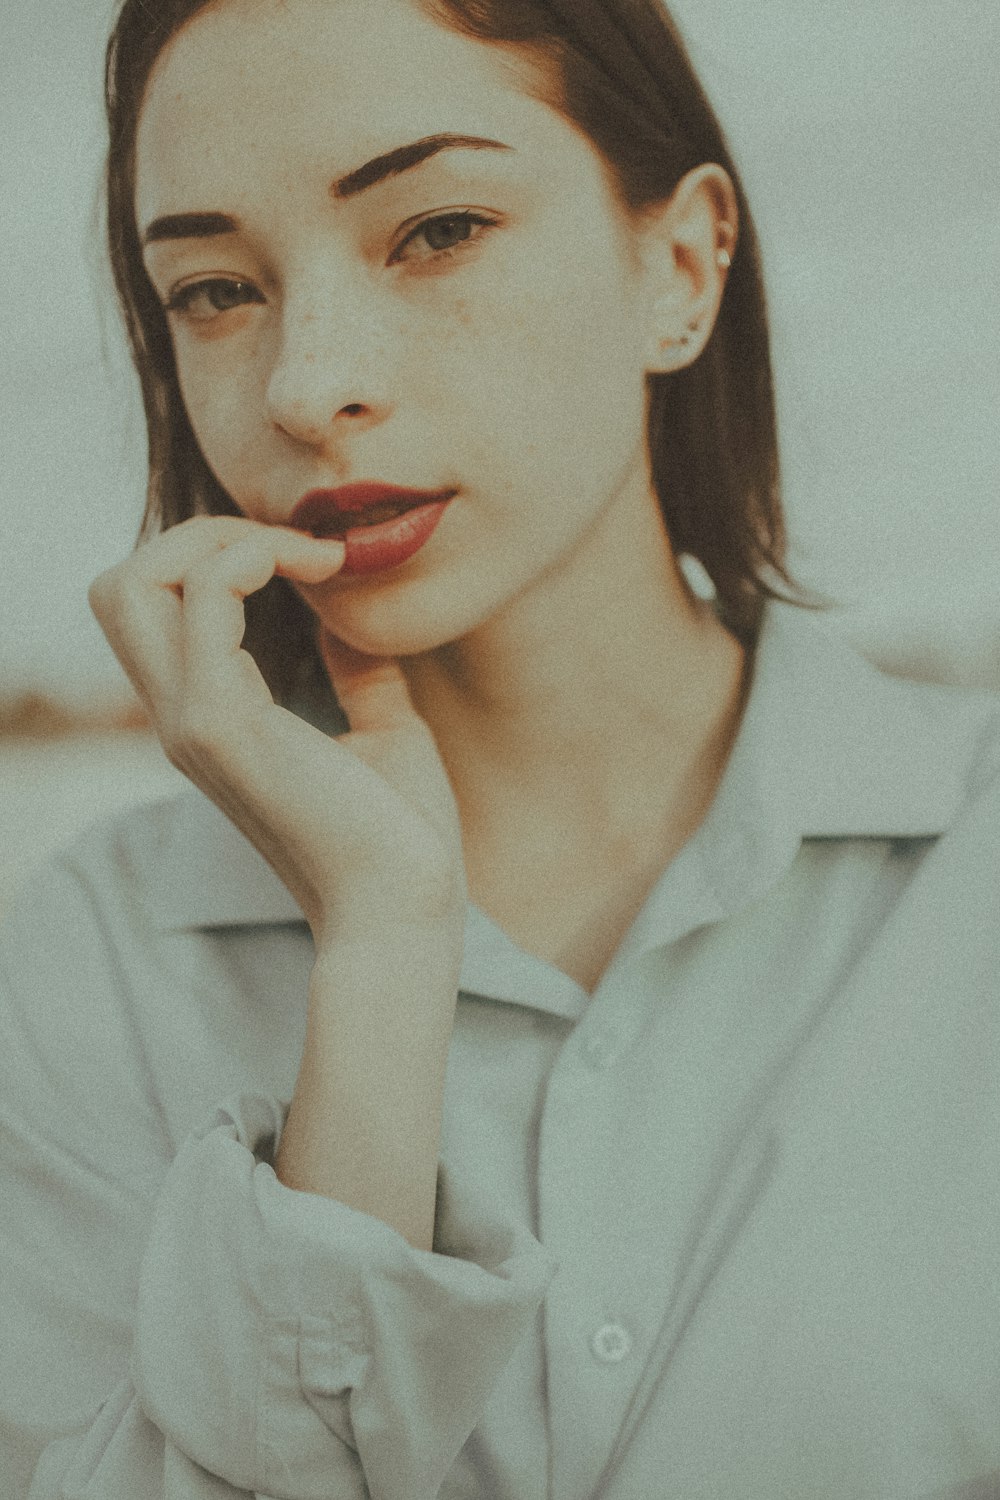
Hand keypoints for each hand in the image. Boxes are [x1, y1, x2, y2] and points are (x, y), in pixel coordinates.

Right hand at [88, 517, 467, 947]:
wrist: (408, 908)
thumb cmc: (402, 836)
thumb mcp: (385, 731)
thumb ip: (357, 673)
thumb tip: (351, 623)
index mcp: (211, 719)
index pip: (153, 608)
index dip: (216, 556)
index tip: (312, 561)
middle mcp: (181, 718)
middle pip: (119, 587)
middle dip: (199, 534)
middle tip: (296, 549)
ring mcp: (192, 722)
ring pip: (133, 582)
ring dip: (223, 538)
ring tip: (309, 555)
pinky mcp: (224, 726)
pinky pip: (203, 599)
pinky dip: (252, 556)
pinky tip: (317, 568)